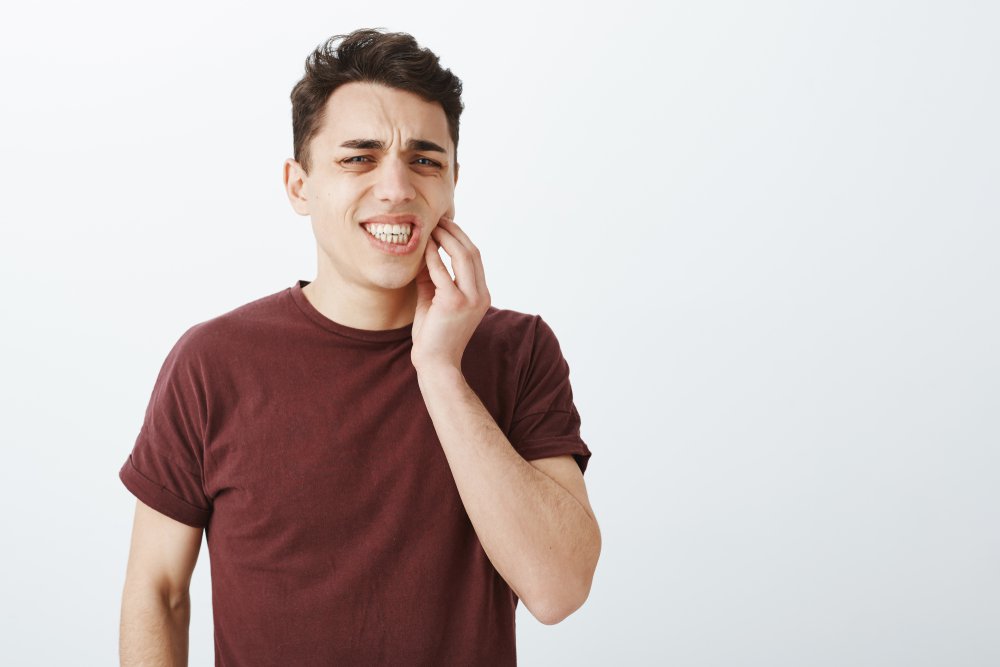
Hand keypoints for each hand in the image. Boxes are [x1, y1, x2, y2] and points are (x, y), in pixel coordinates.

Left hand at [411, 216, 490, 372]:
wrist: (436, 365)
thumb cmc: (433, 337)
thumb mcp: (433, 300)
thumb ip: (432, 278)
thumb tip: (423, 253)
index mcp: (481, 295)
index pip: (474, 259)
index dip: (461, 239)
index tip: (445, 226)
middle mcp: (480, 295)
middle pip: (471, 252)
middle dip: (455, 232)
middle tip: (438, 219)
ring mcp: (470, 299)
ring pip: (463, 256)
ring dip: (446, 238)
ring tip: (432, 227)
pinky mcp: (454, 302)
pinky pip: (442, 270)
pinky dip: (432, 256)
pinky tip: (423, 246)